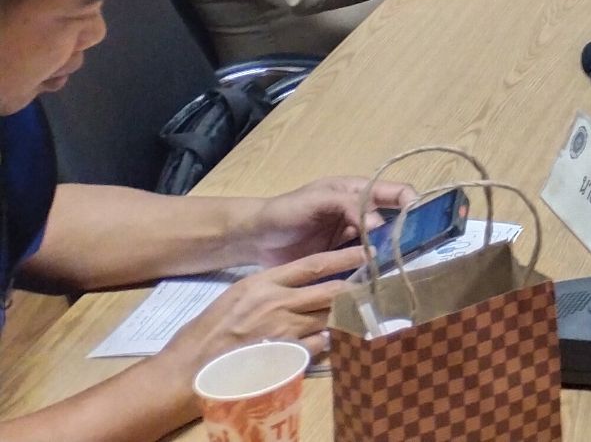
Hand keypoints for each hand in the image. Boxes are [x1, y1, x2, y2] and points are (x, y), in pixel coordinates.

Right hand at [160, 248, 365, 371]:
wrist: (188, 368)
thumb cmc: (208, 330)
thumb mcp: (236, 296)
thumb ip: (269, 286)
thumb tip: (297, 284)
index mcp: (263, 283)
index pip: (313, 264)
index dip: (344, 258)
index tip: (366, 252)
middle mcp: (277, 304)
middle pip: (329, 290)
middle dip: (353, 286)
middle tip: (371, 282)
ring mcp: (282, 332)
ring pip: (327, 317)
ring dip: (342, 313)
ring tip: (358, 308)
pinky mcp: (284, 356)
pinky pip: (318, 344)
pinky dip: (326, 340)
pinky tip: (329, 337)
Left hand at [240, 178, 414, 266]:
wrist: (256, 238)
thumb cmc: (287, 210)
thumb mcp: (318, 199)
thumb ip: (349, 206)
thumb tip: (380, 226)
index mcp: (360, 193)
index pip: (396, 193)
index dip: (413, 203)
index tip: (423, 222)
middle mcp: (362, 216)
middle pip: (394, 223)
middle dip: (405, 236)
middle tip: (413, 254)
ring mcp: (353, 240)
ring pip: (381, 247)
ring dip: (389, 258)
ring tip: (396, 272)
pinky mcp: (342, 262)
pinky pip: (363, 266)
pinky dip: (371, 273)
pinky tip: (375, 284)